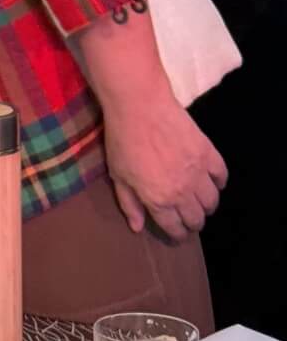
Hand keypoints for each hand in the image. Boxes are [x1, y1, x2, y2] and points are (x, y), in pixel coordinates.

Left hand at [102, 95, 226, 239]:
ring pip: (212, 202)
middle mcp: (182, 192)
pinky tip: (210, 179)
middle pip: (196, 220)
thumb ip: (129, 203)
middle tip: (187, 216)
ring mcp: (198, 173)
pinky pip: (221, 176)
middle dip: (192, 223)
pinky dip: (218, 181)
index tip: (176, 231)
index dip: (177, 235)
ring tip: (199, 200)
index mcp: (159, 200)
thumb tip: (138, 227)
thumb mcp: (117, 174)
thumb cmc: (122, 140)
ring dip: (206, 205)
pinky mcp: (208, 153)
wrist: (138, 105)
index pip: (175, 229)